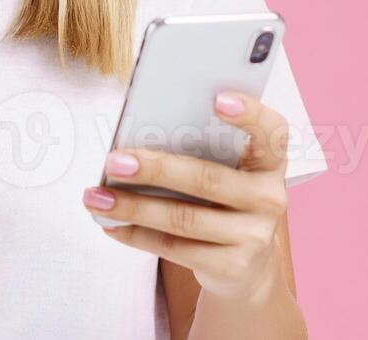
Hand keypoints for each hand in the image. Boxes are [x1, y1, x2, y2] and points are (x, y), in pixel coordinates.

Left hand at [83, 91, 293, 301]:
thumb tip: (136, 143)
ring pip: (184, 218)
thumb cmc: (223, 203)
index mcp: (269, 162)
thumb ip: (200, 154)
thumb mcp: (225, 174)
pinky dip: (136, 234)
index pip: (271, 132)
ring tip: (96, 198)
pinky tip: (111, 224)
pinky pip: (174, 248)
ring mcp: (254, 235)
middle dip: (154, 170)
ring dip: (133, 206)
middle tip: (113, 162)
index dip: (249, 114)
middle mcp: (270, 197)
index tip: (217, 98)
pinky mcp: (232, 267)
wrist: (245, 267)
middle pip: (207, 179)